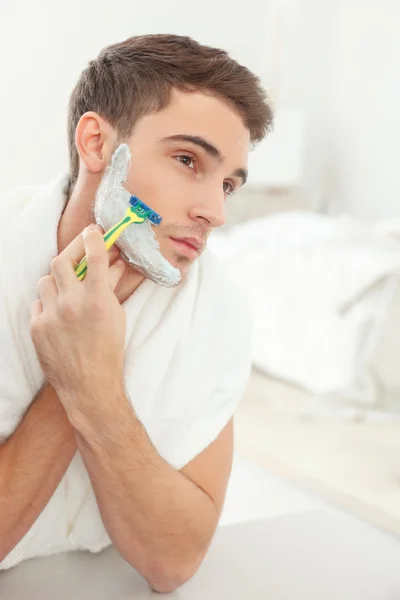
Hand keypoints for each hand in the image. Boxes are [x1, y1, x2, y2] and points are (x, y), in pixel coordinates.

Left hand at [30, 225, 126, 415]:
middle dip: (70, 254)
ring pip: (46, 280)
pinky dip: (48, 303)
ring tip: (67, 290)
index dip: (93, 237)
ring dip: (57, 280)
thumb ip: (112, 286)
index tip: (93, 230)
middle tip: (77, 255)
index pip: (94, 255)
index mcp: (98, 299)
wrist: (89, 385)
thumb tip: (115, 263)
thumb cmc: (109, 350)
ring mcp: (51, 315)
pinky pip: (38, 303)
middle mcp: (73, 303)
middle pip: (61, 261)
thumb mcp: (116, 315)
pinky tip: (59, 313)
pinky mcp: (37, 327)